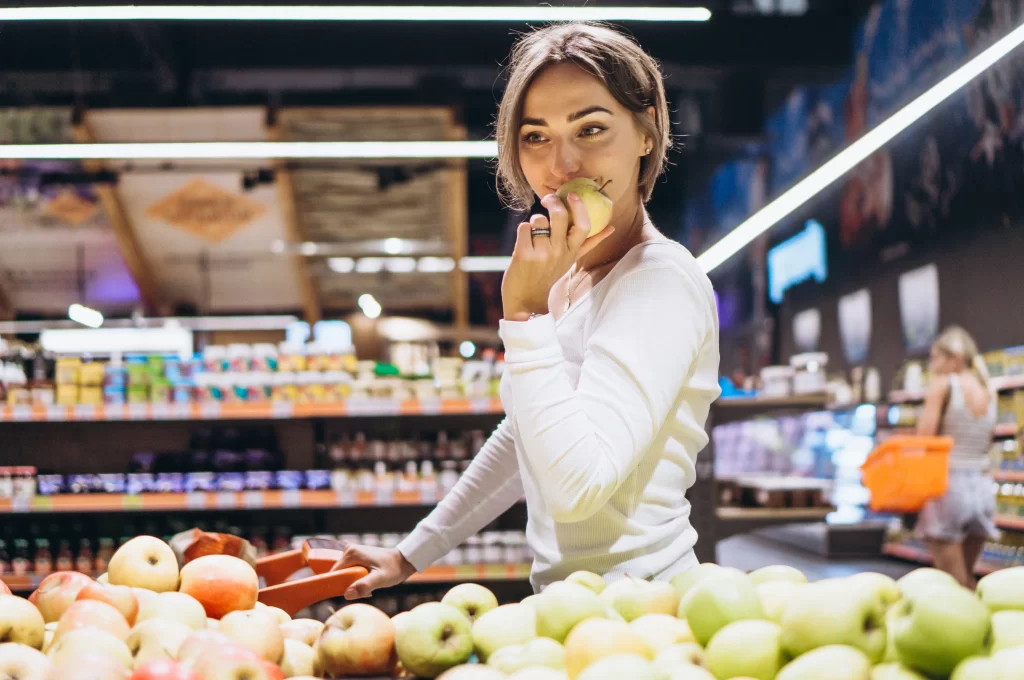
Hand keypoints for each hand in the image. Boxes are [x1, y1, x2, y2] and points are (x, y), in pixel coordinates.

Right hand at [330, 543, 417, 599]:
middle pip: (339, 574)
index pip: (334, 574)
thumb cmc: (394, 569)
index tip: (353, 593)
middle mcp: (348, 550)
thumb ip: (364, 586)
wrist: (404, 561)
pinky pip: (350, 572)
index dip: (339, 586)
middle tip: (366, 590)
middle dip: (349, 586)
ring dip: (354, 584)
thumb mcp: (380, 579)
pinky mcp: (355, 556)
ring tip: (369, 586)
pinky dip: (357, 580)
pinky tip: (369, 582)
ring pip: (345, 575)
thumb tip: (346, 594)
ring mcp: (352, 552)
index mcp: (351, 553)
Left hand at [501, 192, 615, 321]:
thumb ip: (590, 243)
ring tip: (534, 234)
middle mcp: (559, 252)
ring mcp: (542, 254)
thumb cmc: (548, 275)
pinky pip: (524, 227)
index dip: (580, 207)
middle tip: (547, 199)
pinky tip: (524, 242)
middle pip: (560, 215)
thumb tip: (611, 228)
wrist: (526, 300)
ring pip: (538, 219)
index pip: (584, 226)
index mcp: (572, 252)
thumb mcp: (571, 260)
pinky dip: (522, 231)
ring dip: (534, 221)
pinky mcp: (523, 254)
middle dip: (553, 201)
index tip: (573, 195)